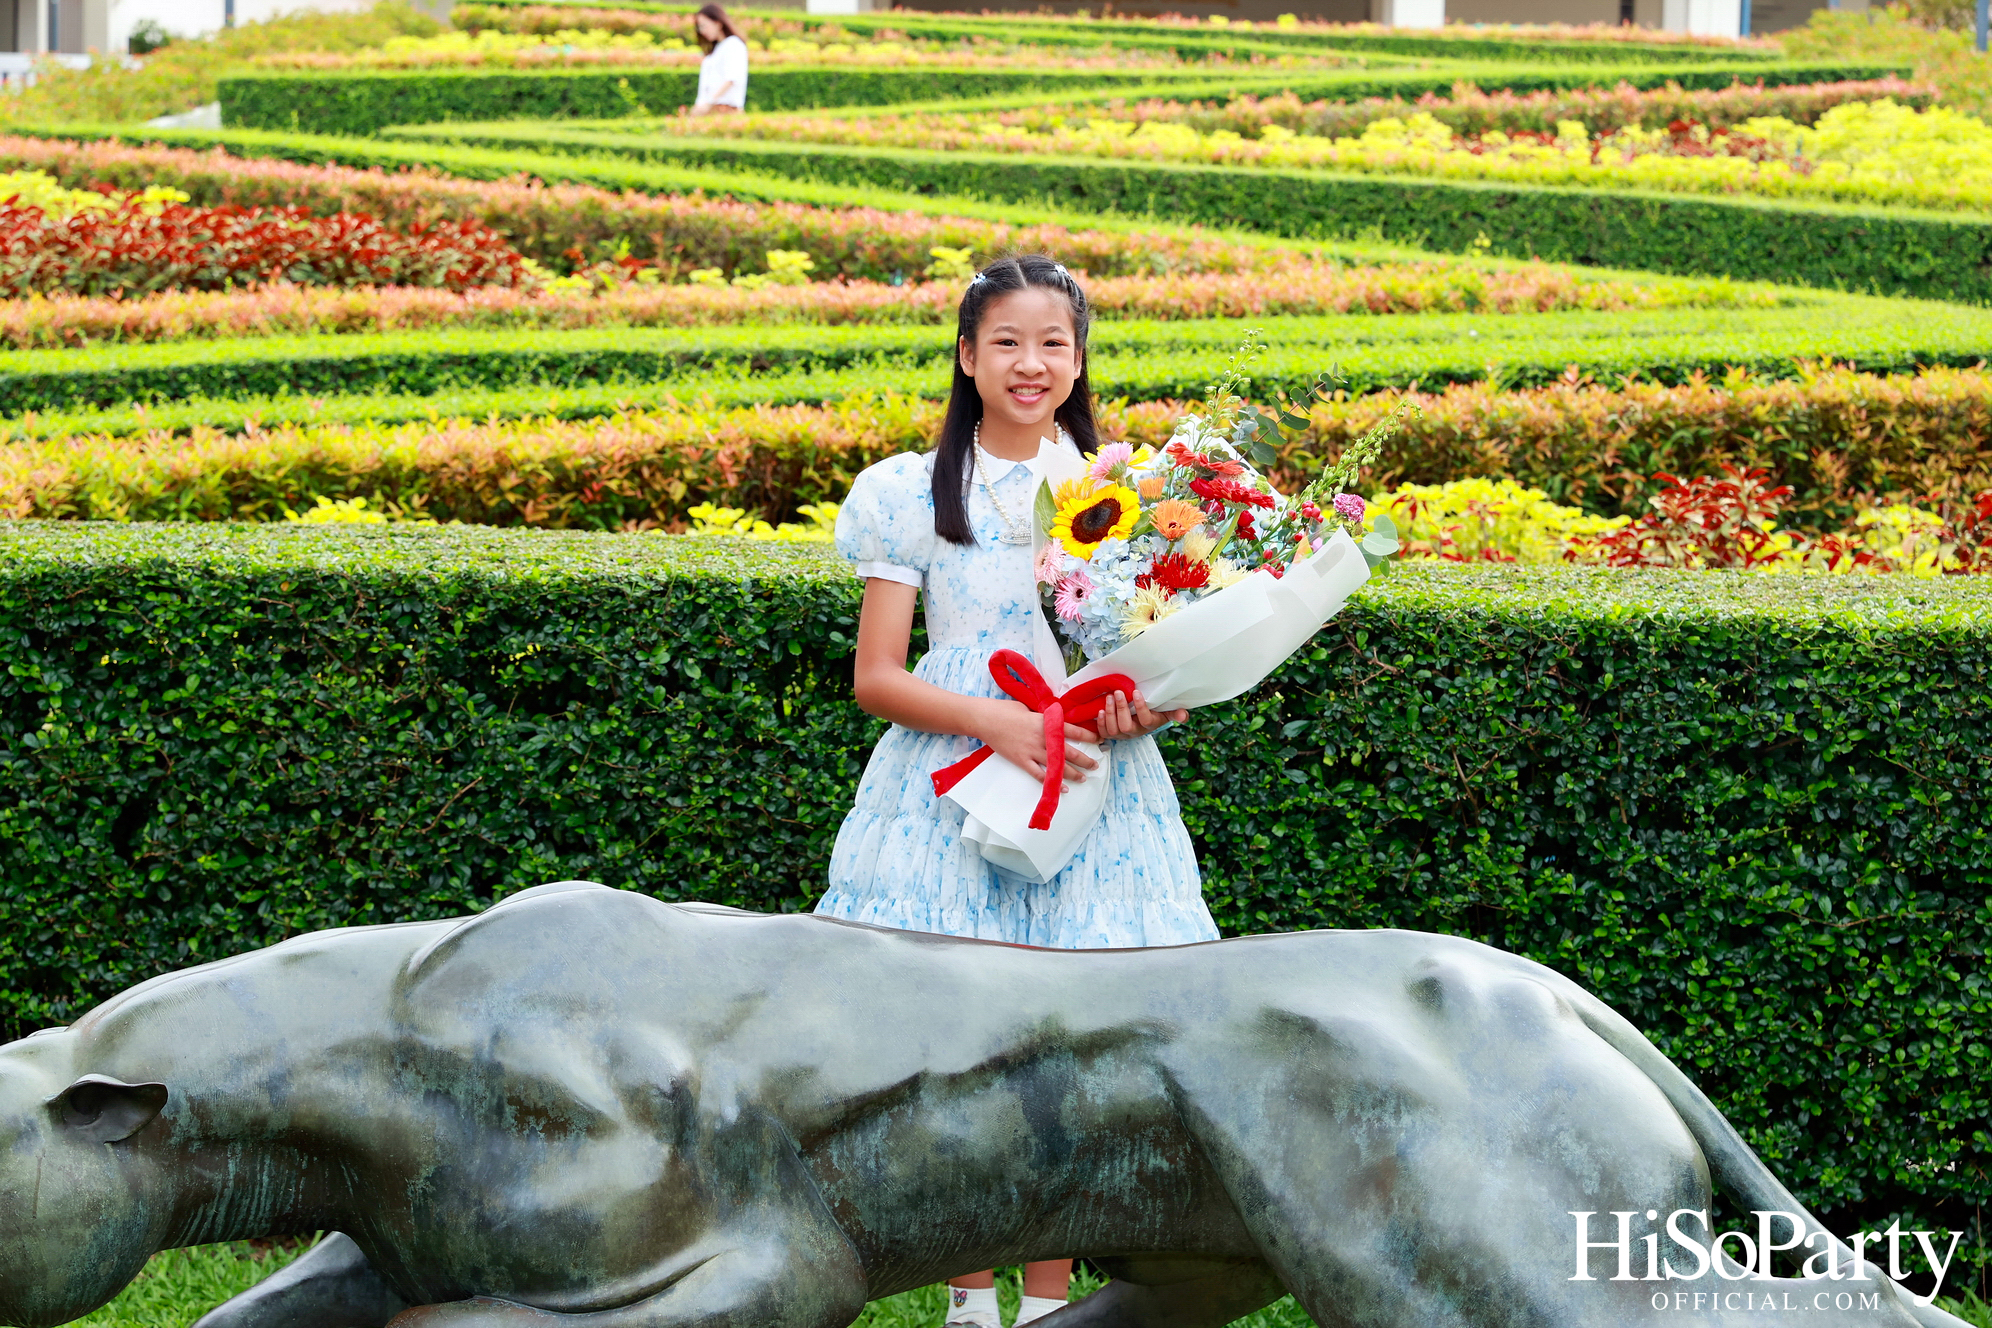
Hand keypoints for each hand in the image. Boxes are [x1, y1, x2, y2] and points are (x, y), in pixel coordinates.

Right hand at [975, 699, 1098, 785]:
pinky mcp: (1022, 760)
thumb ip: (1043, 718)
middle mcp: (1043, 738)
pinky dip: (1051, 782)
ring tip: (1083, 779)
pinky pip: (1040, 774)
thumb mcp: (1030, 709)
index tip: (1099, 740)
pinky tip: (1061, 788)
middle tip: (1096, 765)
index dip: (1088, 736)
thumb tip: (1053, 722)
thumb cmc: (1005, 710)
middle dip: (1085, 759)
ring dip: (1072, 774)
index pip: (1073, 730)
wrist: (985, 719)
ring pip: (1057, 765)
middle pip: (1069, 751)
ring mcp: (1032, 750)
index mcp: (1046, 722)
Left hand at [1088, 689, 1185, 741]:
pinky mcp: (1111, 734)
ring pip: (1113, 730)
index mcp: (1149, 724)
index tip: (1136, 692)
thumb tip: (1183, 715)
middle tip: (1118, 692)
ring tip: (1109, 697)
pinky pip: (1104, 733)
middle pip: (1126, 726)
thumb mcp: (1166, 712)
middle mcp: (1135, 732)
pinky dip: (1101, 723)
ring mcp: (1122, 735)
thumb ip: (1175, 713)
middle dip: (1121, 709)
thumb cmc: (1154, 713)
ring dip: (1110, 713)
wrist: (1142, 720)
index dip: (1140, 707)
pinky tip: (1100, 711)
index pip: (1145, 719)